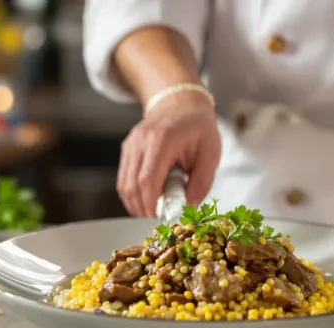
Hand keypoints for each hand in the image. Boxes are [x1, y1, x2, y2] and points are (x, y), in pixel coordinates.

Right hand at [118, 91, 220, 216]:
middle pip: (131, 184)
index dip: (150, 203)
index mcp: (162, 139)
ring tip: (155, 210)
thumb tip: (188, 207)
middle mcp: (141, 140)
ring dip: (136, 203)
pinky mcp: (127, 149)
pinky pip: (124, 178)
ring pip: (123, 184)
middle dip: (143, 208)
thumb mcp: (210, 154)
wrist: (181, 103)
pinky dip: (133, 194)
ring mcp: (131, 144)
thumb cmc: (198, 128)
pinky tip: (148, 199)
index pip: (147, 178)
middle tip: (159, 218)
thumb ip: (201, 182)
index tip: (159, 218)